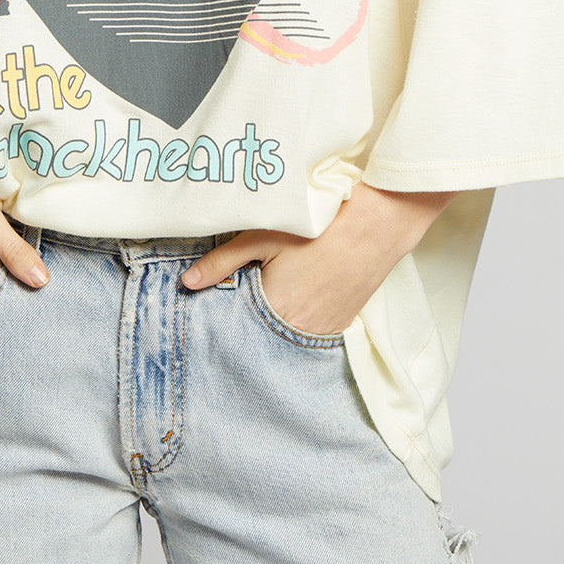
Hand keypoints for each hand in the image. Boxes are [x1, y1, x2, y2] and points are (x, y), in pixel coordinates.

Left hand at [180, 184, 457, 335]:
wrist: (376, 227)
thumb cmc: (316, 228)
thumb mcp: (262, 237)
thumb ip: (222, 262)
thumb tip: (186, 283)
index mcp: (275, 312)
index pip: (238, 332)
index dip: (226, 320)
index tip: (215, 313)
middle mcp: (300, 331)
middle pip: (263, 336)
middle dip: (250, 324)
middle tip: (246, 300)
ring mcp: (326, 330)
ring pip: (289, 336)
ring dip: (278, 323)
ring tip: (273, 297)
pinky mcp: (344, 323)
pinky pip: (314, 333)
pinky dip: (302, 321)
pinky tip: (299, 300)